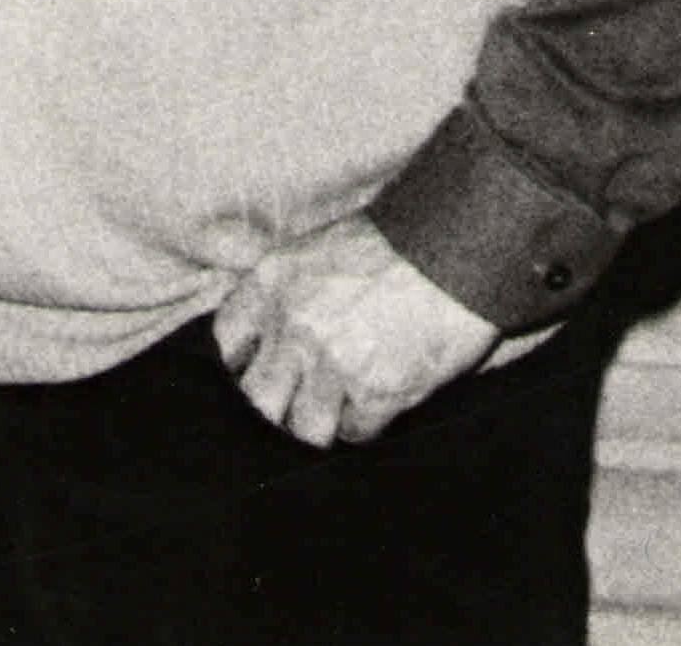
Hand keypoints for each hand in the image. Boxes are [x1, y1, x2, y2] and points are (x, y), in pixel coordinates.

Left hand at [214, 212, 499, 445]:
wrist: (454, 250)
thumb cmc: (389, 248)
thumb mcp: (312, 252)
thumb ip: (276, 287)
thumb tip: (246, 308)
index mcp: (270, 284)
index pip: (226, 345)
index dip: (243, 364)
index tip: (259, 370)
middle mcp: (292, 326)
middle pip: (258, 398)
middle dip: (277, 405)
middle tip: (298, 400)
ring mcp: (332, 362)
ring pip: (304, 428)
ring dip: (322, 423)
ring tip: (339, 407)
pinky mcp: (377, 391)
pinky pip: (355, 432)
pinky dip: (365, 424)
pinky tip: (377, 402)